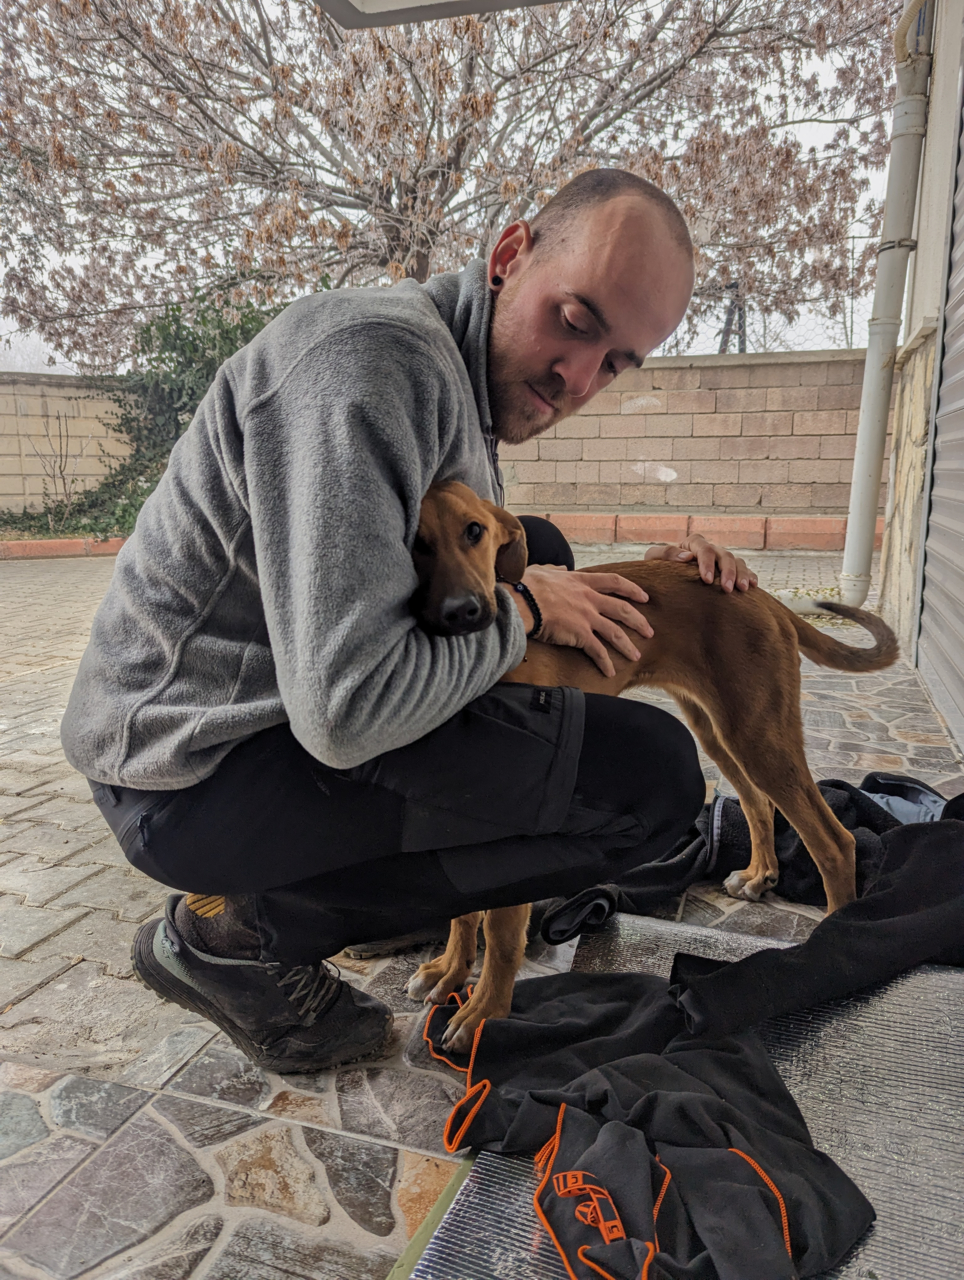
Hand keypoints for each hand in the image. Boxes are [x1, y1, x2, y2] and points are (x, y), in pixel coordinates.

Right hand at [519, 565, 651, 677]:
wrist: (521, 602)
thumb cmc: (527, 586)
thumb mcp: (543, 570)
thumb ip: (556, 569)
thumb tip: (562, 568)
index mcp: (581, 581)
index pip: (613, 582)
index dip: (631, 589)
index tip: (644, 596)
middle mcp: (589, 598)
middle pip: (622, 609)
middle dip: (639, 621)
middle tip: (649, 631)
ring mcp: (586, 617)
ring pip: (615, 632)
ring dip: (628, 645)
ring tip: (636, 656)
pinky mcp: (580, 634)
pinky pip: (598, 651)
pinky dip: (605, 663)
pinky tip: (610, 672)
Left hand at [644, 534, 757, 592]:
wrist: (665, 578)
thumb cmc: (658, 567)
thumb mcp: (654, 559)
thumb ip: (666, 554)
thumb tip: (687, 556)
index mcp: (693, 543)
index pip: (704, 549)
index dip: (707, 564)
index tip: (707, 580)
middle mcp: (710, 549)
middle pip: (724, 555)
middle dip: (728, 572)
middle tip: (727, 589)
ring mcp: (721, 559)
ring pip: (737, 562)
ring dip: (742, 574)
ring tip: (743, 589)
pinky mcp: (729, 571)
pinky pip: (744, 570)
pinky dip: (750, 576)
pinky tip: (753, 586)